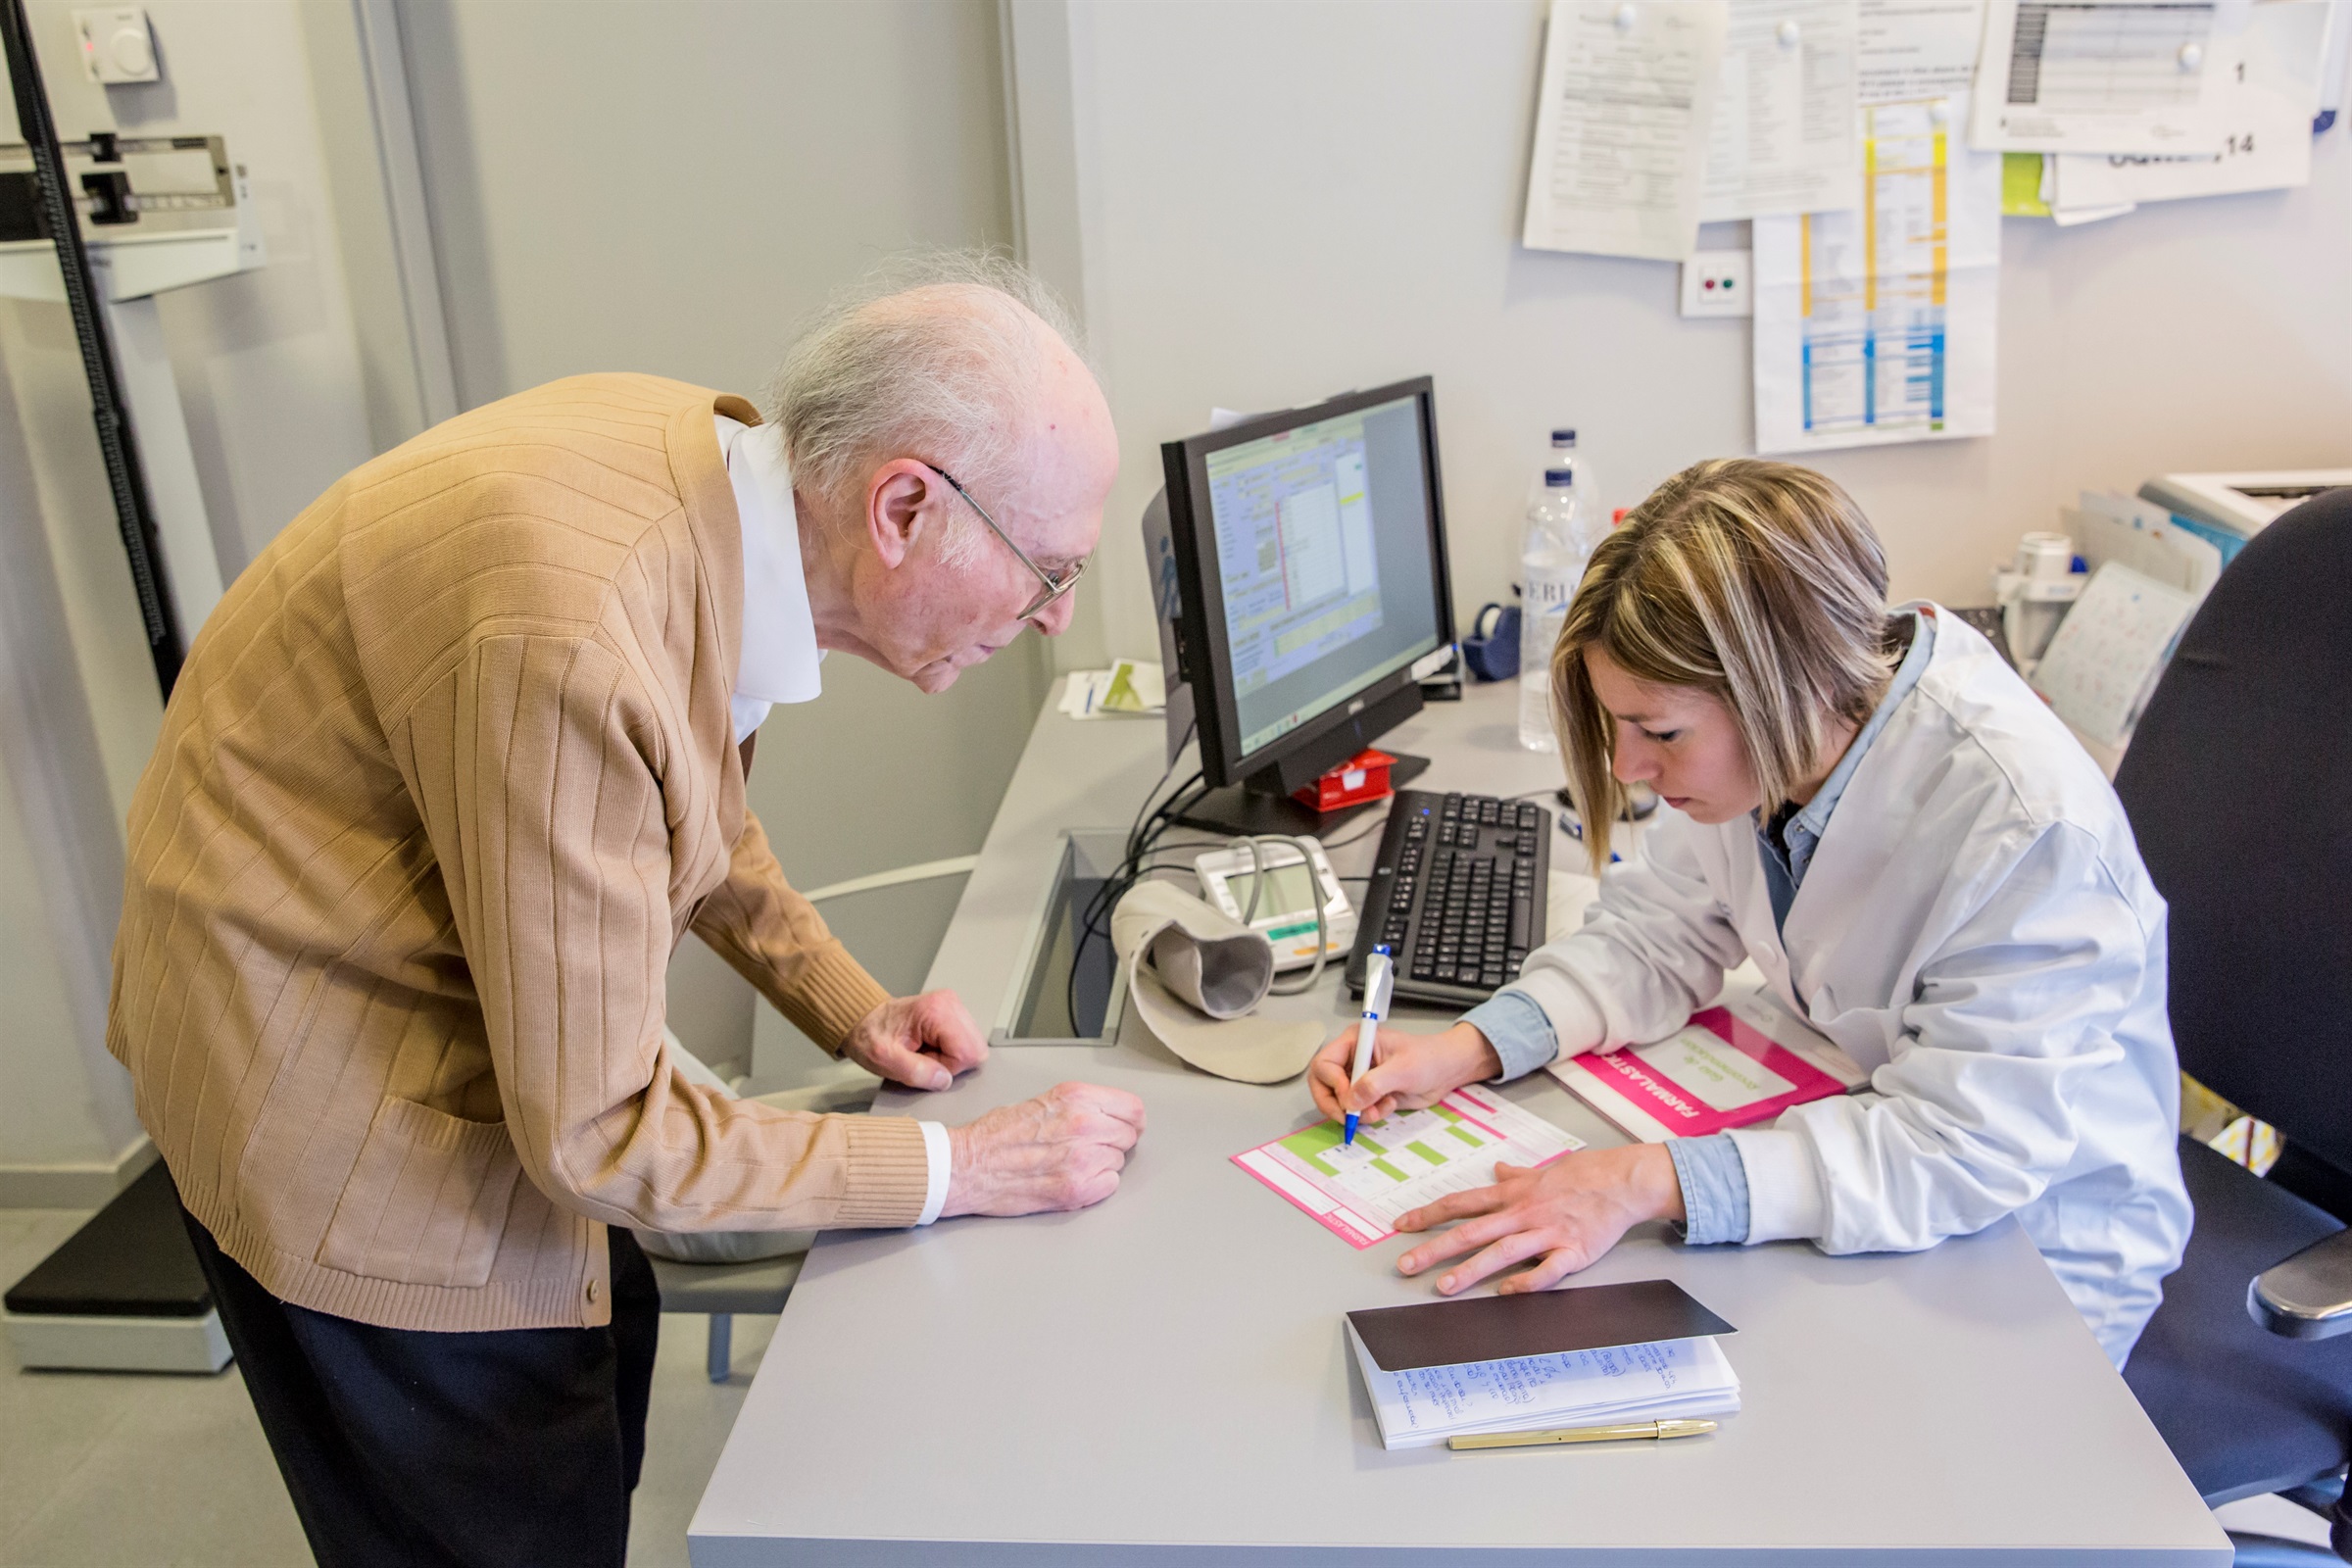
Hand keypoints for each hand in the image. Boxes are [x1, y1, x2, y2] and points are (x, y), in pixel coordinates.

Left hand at [838, 991, 987, 1090]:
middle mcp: (950, 1003)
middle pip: (976, 1049)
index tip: (923, 1061)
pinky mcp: (953, 1013)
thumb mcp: (884, 1060)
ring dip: (950, 1057)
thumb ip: (916, 1072)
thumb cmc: (870, 1035)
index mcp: (936, 1011)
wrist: (863, 1020)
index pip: (968, 1053)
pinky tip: (929, 1046)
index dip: (946, 1067)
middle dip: (951, 1062)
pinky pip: (966, 1043)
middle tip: (924, 1057)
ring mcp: (953, 1006)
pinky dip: (949, 1050)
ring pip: (974, 1047)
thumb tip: (944, 1080)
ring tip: (924, 1051)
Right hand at [943, 1082, 1146, 1216]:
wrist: (967, 1166)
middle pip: (1128, 1136)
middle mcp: (1083, 1125)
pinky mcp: (1076, 1189)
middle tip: (1088, 1145)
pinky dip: (1095, 1185)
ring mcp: (1082, 1159)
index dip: (1131, 1119)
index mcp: (1076, 1098)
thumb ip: (1081, 1105)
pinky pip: (1109, 1185)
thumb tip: (1110, 1115)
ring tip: (1069, 1162)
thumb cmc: (994, 1135)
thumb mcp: (1042, 1100)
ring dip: (1101, 1163)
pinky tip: (1070, 1178)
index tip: (1128, 1125)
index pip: (1133, 1108)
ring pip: (1118, 1161)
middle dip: (1112, 1141)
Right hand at [1307, 1022, 1500, 1125]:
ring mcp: (1358, 1078)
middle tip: (1351, 1117)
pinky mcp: (1367, 1095)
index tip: (1351, 1097)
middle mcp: (1351, 1060)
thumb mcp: (1402, 1069)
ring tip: (1379, 1110)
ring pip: (1338, 1102)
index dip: (1333, 1084)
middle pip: (1323, 1085)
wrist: (1446, 1071)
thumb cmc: (1428, 1058)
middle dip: (1336, 1105)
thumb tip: (1351, 1101)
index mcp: (1355, 1042)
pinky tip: (1387, 1107)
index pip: (1324, 1064)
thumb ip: (1374, 1084)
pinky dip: (1367, 1116)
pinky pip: (1354, 1111)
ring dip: (1356, 1113)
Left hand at [1393, 1143, 1685, 1295]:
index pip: (1461, 1203)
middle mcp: (1523, 1213)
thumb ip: (1517, 1176)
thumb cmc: (1586, 1174)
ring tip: (1443, 1287)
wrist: (1625, 1180)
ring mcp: (1547, 1232)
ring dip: (1470, 1270)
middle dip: (1435, 1249)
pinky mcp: (1573, 1251)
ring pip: (1501, 1252)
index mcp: (1513, 1195)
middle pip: (1471, 1231)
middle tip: (1405, 1265)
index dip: (1429, 1214)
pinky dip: (1527, 1281)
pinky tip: (1506, 1293)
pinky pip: (1547, 1269)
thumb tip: (1497, 1171)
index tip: (1402, 1225)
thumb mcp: (1545, 1169)